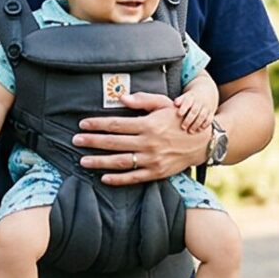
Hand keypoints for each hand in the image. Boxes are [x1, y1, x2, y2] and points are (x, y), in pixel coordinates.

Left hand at [75, 91, 203, 185]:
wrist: (203, 141)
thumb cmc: (180, 119)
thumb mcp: (164, 104)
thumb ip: (143, 100)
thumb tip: (121, 98)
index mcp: (148, 124)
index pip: (116, 124)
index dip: (97, 124)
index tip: (82, 124)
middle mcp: (148, 143)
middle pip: (113, 143)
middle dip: (92, 142)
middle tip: (75, 141)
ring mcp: (152, 160)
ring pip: (120, 162)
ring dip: (99, 162)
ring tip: (83, 161)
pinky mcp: (156, 173)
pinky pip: (134, 178)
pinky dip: (118, 179)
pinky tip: (103, 177)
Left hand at [174, 85, 216, 132]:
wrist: (205, 93)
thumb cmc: (189, 99)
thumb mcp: (184, 97)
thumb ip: (178, 101)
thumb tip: (174, 105)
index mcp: (191, 97)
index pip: (187, 101)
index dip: (184, 107)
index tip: (179, 114)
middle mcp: (199, 102)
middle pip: (194, 111)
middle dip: (189, 119)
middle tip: (183, 127)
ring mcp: (205, 107)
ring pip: (202, 115)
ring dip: (196, 124)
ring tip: (190, 131)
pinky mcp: (210, 112)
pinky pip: (209, 118)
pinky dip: (205, 124)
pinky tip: (200, 130)